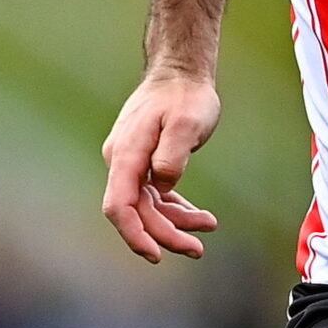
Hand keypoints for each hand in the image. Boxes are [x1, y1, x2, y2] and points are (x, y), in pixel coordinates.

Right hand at [101, 72, 222, 262]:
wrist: (181, 73)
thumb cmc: (185, 95)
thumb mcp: (186, 123)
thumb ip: (172, 155)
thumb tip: (162, 185)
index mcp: (126, 154)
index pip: (119, 206)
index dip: (135, 235)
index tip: (156, 254)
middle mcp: (122, 161)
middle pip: (136, 212)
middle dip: (165, 234)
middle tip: (197, 249)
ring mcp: (131, 164)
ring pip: (148, 207)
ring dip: (175, 223)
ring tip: (208, 226)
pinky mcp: (144, 164)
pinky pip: (155, 196)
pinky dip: (175, 209)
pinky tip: (198, 216)